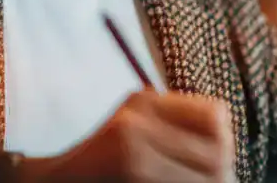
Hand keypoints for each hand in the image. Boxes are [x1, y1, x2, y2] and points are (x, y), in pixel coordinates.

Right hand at [19, 91, 234, 181]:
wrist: (51, 181)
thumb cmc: (97, 157)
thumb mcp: (131, 124)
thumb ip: (173, 122)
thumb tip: (225, 135)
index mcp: (141, 103)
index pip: (215, 117)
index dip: (221, 138)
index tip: (214, 154)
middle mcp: (137, 127)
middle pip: (218, 154)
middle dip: (220, 172)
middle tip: (216, 179)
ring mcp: (134, 161)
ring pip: (207, 179)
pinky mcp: (134, 180)